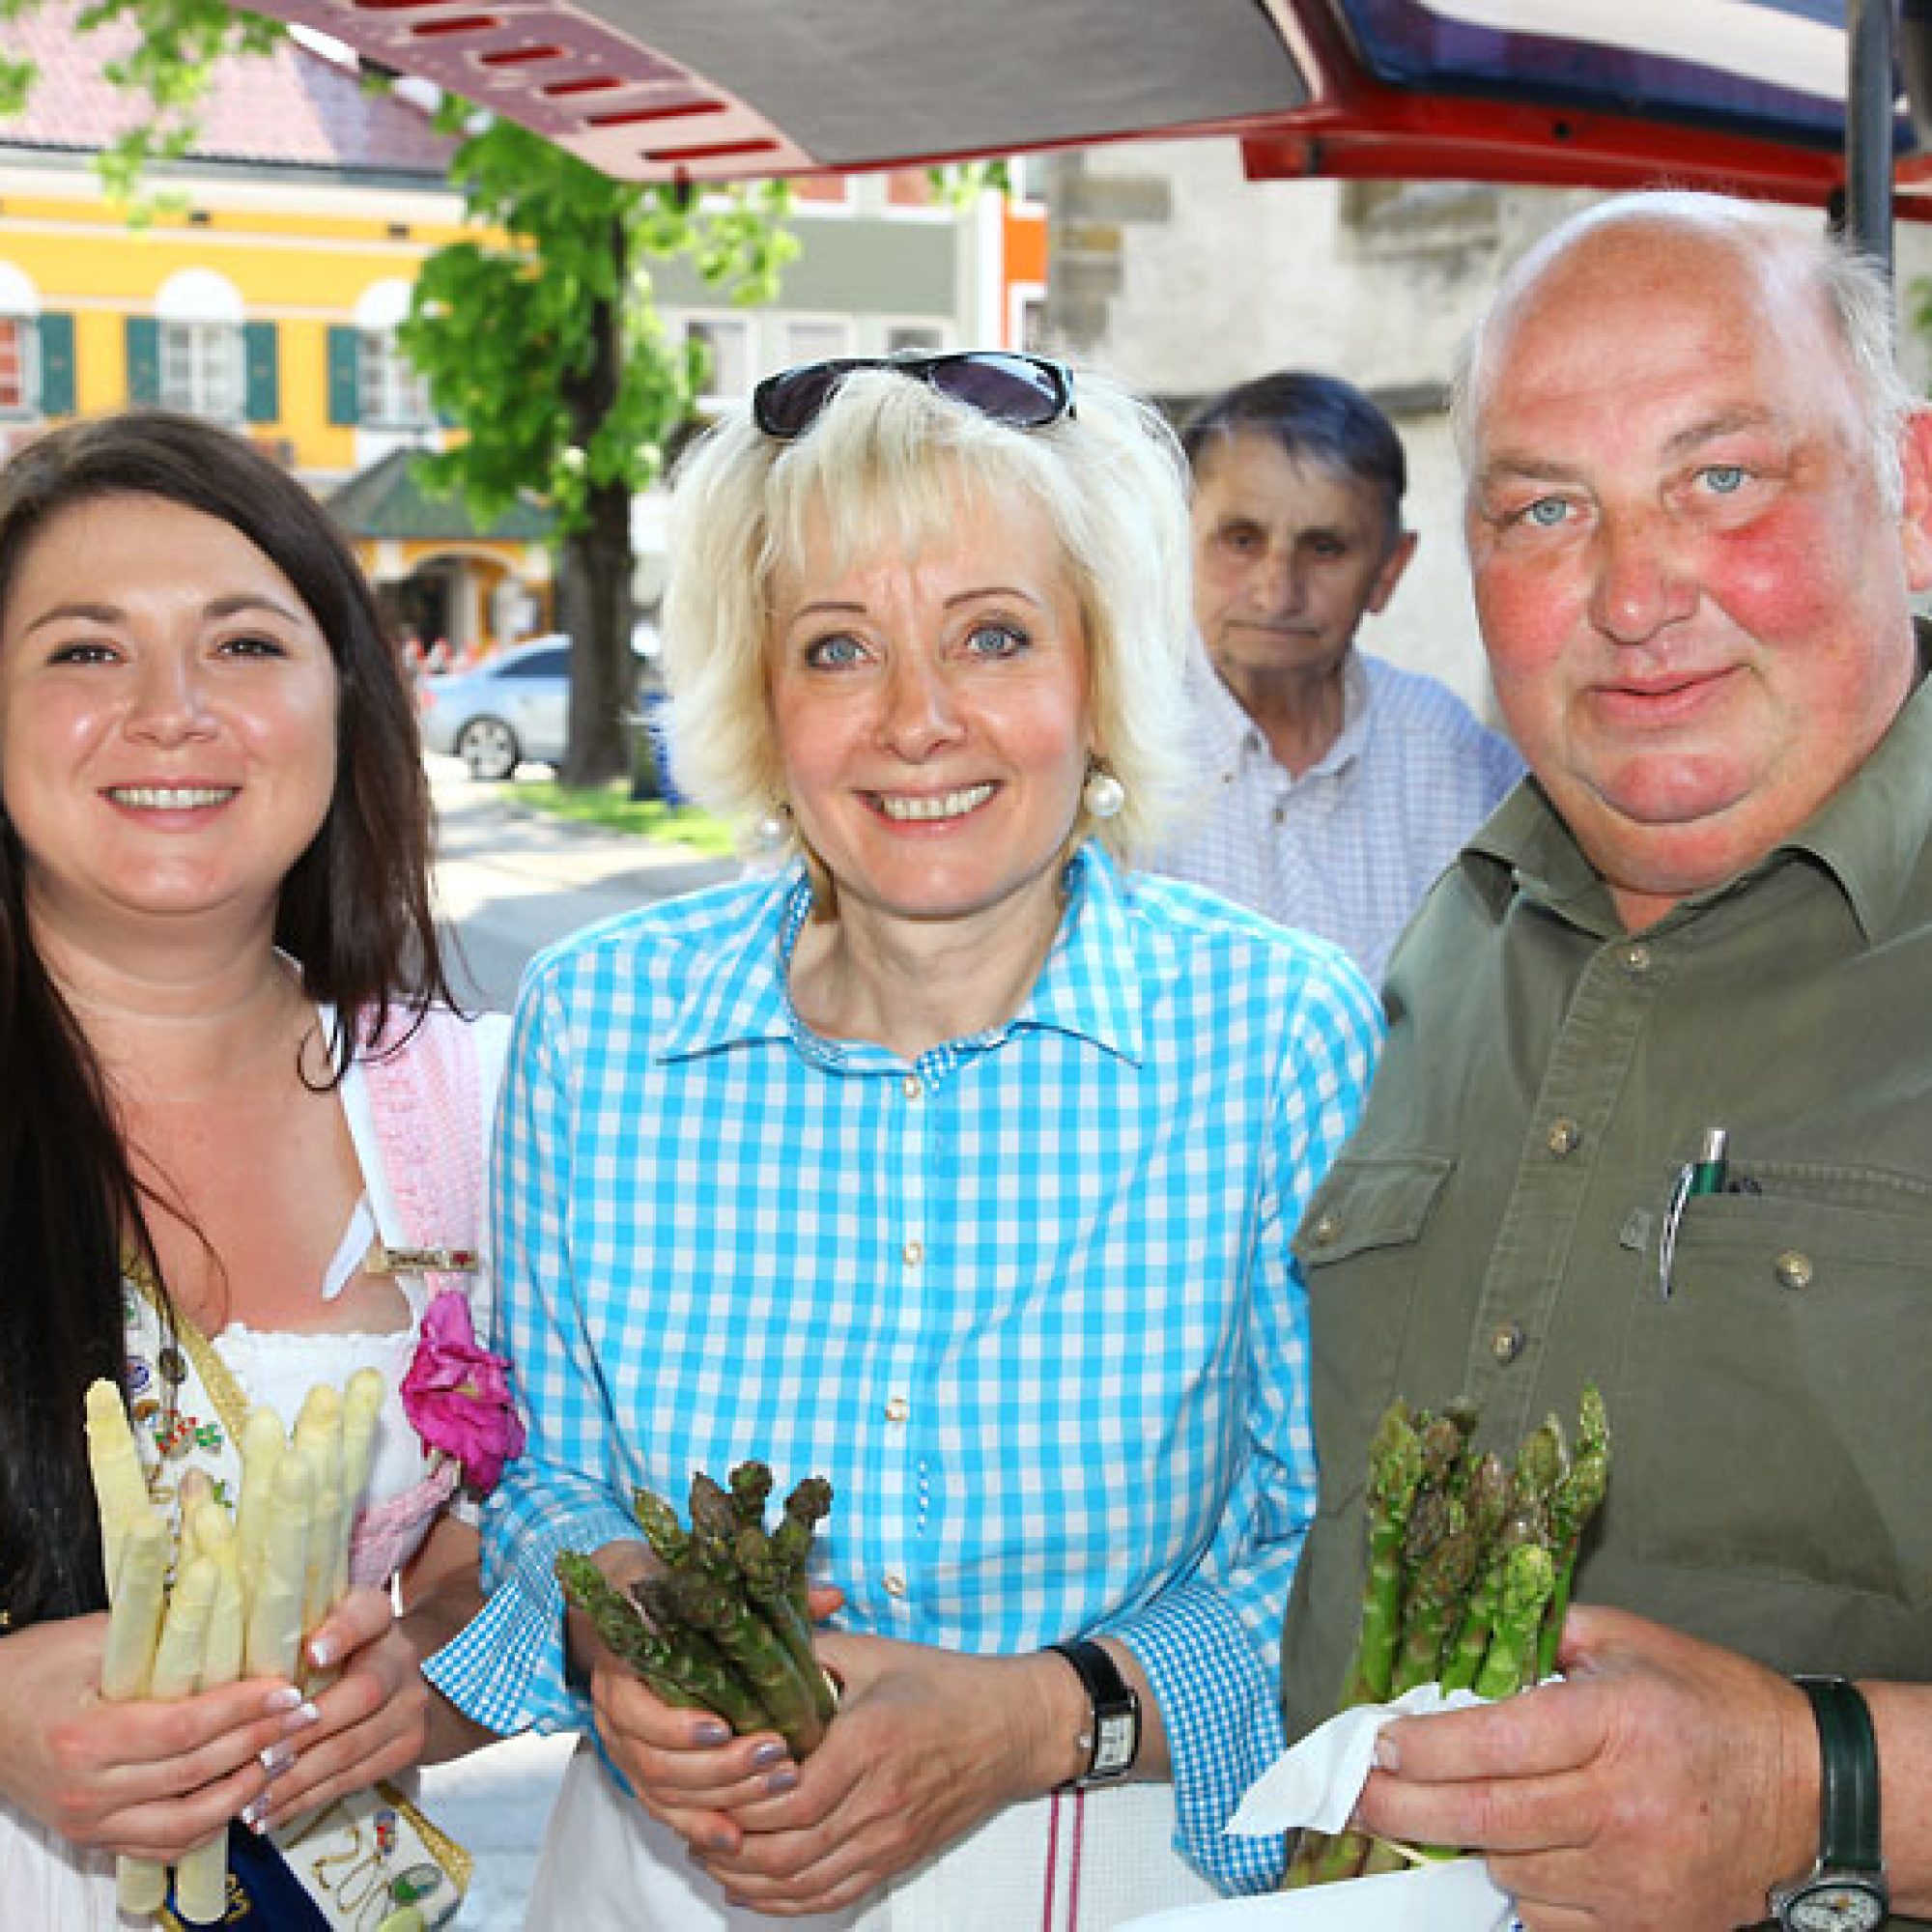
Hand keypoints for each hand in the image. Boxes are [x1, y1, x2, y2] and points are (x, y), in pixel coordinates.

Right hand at [0, 1612, 310, 1859]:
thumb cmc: (34, 1667)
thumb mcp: (91, 1639)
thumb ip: (157, 1634)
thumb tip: (232, 1613)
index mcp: (87, 1736)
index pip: (183, 1728)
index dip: (242, 1710)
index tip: (287, 1689)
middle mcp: (87, 1788)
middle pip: (193, 1773)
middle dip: (259, 1743)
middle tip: (306, 1716)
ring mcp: (88, 1820)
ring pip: (183, 1822)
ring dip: (243, 1790)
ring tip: (285, 1755)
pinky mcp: (91, 1835)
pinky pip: (159, 1844)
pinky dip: (206, 1825)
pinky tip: (241, 1795)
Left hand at [249, 1586, 430, 1828]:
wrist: (392, 1683)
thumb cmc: (330, 1655)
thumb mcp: (317, 1631)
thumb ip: (285, 1637)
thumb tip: (222, 1656)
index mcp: (378, 1617)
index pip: (368, 1615)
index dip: (342, 1634)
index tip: (311, 1654)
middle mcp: (401, 1658)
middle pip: (364, 1693)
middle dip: (305, 1732)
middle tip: (258, 1759)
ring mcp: (409, 1706)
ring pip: (352, 1748)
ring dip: (296, 1779)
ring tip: (249, 1802)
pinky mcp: (407, 1747)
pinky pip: (353, 1779)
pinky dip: (305, 1800)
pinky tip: (268, 1813)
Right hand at [574, 1577, 849, 1859]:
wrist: (626, 1598)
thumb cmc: (673, 1589)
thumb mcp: (705, 1578)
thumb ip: (764, 1595)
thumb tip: (833, 1598)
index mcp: (623, 1661)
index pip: (637, 1708)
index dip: (678, 1727)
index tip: (726, 1728)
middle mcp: (614, 1708)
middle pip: (656, 1760)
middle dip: (719, 1768)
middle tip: (775, 1756)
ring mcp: (622, 1743)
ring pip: (662, 1790)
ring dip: (720, 1796)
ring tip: (775, 1785)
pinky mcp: (636, 1769)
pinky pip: (662, 1809)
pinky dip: (699, 1825)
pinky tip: (737, 1838)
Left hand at [693, 1634, 1080, 1916]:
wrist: (1013, 1726)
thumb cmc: (944, 1682)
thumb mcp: (875, 1652)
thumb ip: (812, 1656)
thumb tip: (751, 1653)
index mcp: (871, 1742)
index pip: (793, 1797)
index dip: (744, 1801)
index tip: (709, 1783)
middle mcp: (880, 1800)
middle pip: (790, 1851)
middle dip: (732, 1847)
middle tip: (693, 1824)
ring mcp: (890, 1838)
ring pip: (805, 1884)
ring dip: (749, 1879)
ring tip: (710, 1852)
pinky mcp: (897, 1859)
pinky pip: (833, 1897)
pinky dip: (785, 1903)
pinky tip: (751, 1887)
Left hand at [1353, 1604, 1815, 1930]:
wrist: (1813, 1795)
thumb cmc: (1714, 1706)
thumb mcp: (1630, 1641)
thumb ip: (1545, 1636)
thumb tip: (1465, 1647)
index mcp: (1614, 1722)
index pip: (1493, 1742)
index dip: (1422, 1746)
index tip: (1376, 1742)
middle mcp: (1620, 1805)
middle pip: (1481, 1816)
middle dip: (1400, 1808)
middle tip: (1354, 1796)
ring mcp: (1634, 1877)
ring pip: (1509, 1870)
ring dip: (1470, 1842)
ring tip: (1454, 1810)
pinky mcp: (1646, 1927)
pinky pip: (1548, 1919)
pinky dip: (1522, 1887)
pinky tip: (1521, 1852)